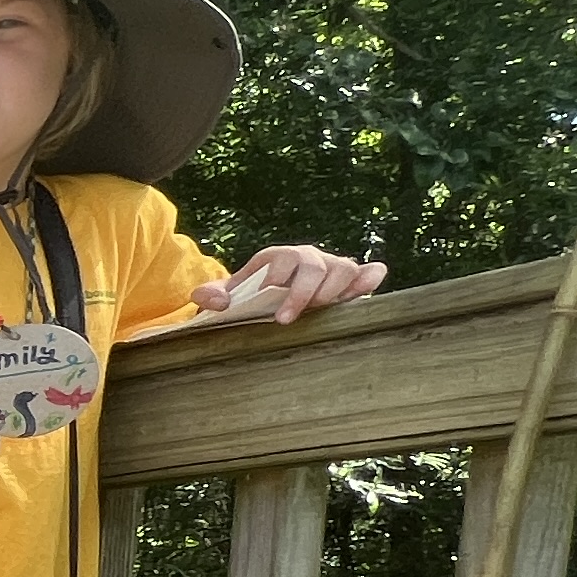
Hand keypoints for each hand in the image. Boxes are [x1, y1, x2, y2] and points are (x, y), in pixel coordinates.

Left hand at [200, 244, 385, 323]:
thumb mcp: (229, 296)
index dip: (279, 282)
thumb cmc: (250, 297)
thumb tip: (205, 298)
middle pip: (314, 265)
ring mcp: (330, 267)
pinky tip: (370, 285)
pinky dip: (370, 277)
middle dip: (305, 291)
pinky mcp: (350, 281)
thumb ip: (215, 296)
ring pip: (343, 268)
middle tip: (290, 317)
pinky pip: (366, 273)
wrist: (271, 297)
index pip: (281, 262)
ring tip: (323, 308)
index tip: (274, 311)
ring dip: (336, 288)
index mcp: (277, 258)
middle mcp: (307, 258)